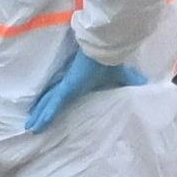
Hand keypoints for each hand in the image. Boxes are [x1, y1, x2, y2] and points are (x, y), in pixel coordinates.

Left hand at [25, 48, 146, 132]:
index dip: (55, 104)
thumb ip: (131, 82)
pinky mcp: (67, 87)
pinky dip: (45, 115)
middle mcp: (71, 85)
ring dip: (40, 116)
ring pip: (49, 104)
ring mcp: (67, 85)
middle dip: (42, 111)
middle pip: (52, 100)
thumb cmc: (113, 60)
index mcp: (81, 83)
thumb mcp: (124, 76)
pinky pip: (54, 104)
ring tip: (30, 128)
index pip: (64, 95)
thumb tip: (146, 85)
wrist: (108, 48)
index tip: (49, 113)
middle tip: (33, 125)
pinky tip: (36, 126)